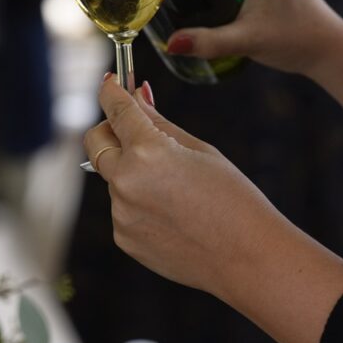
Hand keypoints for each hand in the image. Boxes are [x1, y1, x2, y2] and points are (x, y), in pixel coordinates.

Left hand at [83, 76, 298, 297]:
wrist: (247, 259)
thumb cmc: (233, 198)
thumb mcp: (200, 150)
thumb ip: (159, 123)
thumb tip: (136, 96)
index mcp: (147, 152)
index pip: (116, 110)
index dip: (110, 92)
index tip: (109, 83)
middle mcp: (125, 181)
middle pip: (95, 142)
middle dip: (108, 130)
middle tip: (133, 130)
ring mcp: (120, 213)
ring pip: (113, 178)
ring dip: (132, 173)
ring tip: (177, 191)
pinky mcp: (123, 237)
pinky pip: (123, 209)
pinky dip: (139, 204)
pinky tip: (175, 216)